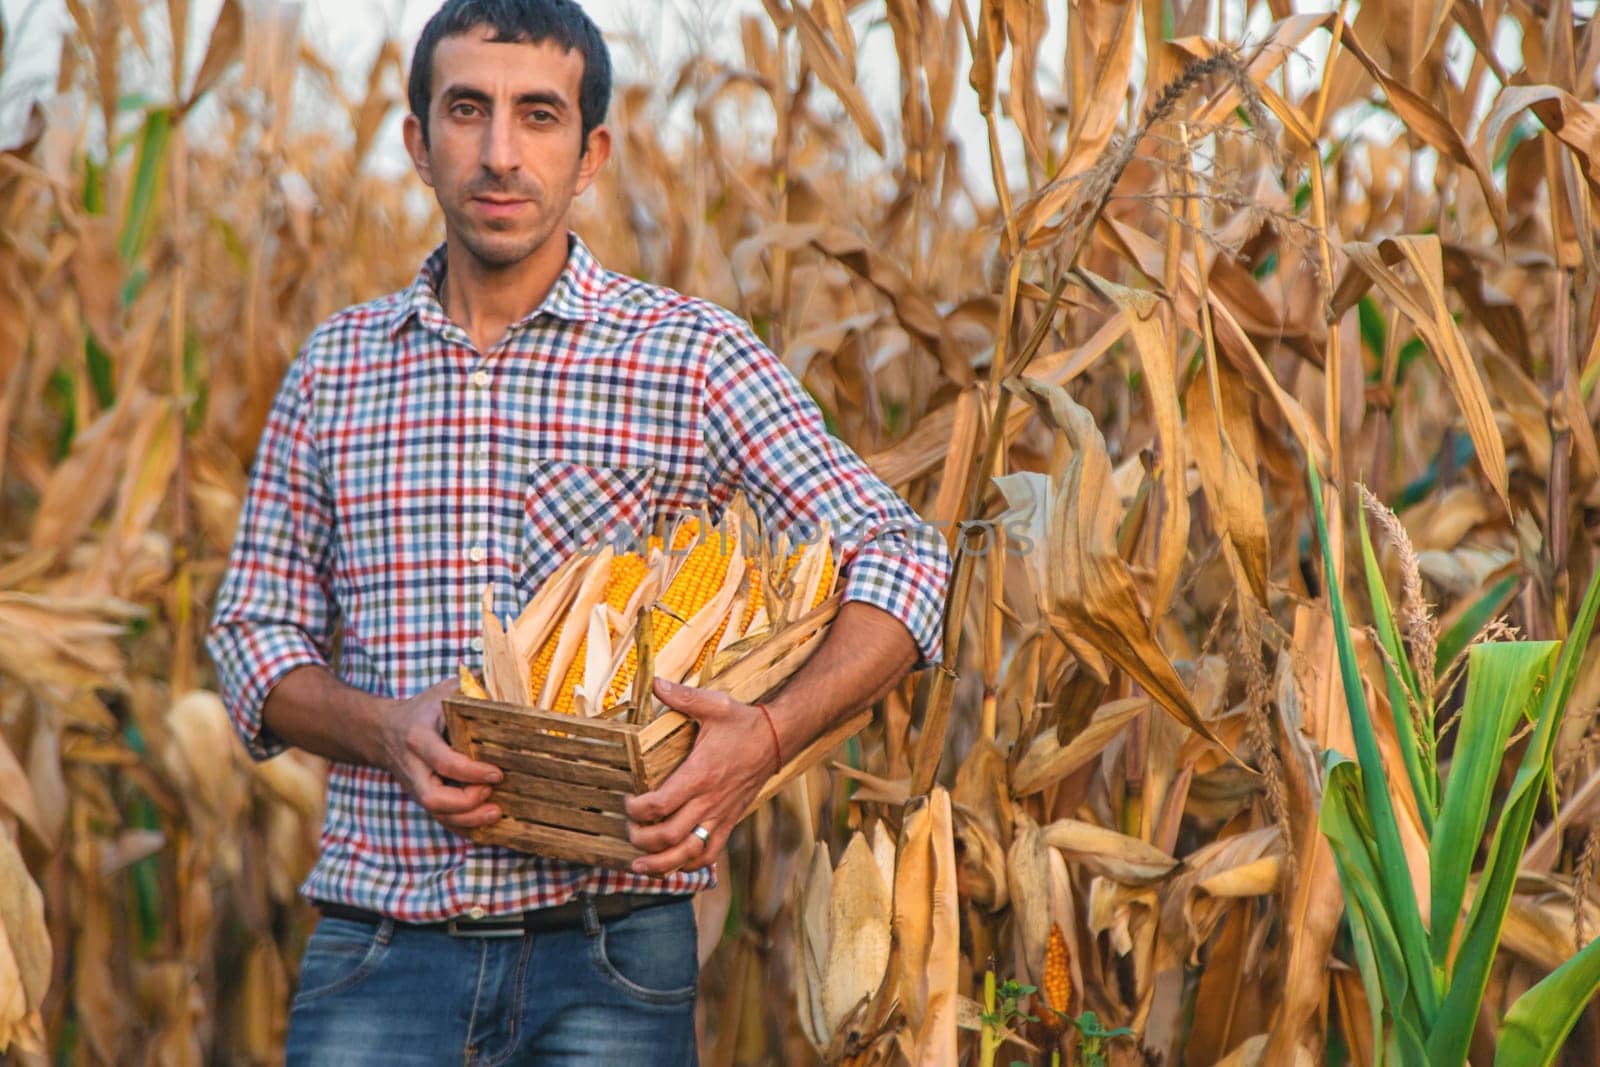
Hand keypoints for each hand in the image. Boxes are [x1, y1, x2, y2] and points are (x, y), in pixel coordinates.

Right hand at [374, 679, 503, 835]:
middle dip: (466, 803)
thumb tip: (510, 688)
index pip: (443, 761)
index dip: (471, 772)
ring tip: (496, 812)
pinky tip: (488, 825)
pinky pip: (442, 820)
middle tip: (493, 794)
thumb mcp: (446, 690)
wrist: (384, 730)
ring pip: (437, 815)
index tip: (497, 773)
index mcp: (418, 737)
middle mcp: (413, 767)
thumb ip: (474, 687)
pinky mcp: (422, 798)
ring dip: (468, 820)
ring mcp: (415, 787)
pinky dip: (464, 827)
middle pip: (433, 798)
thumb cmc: (425, 708)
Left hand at [623, 677, 779, 875]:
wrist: (777, 739)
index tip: (627, 801)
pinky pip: (710, 853)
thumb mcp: (714, 704)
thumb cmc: (742, 722)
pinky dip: (690, 865)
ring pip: (688, 852)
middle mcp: (709, 800)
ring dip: (661, 864)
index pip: (660, 804)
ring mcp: (721, 814)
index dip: (636, 809)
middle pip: (669, 835)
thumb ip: (682, 696)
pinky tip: (674, 865)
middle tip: (629, 831)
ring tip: (640, 867)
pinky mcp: (730, 821)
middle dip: (641, 840)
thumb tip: (657, 682)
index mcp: (700, 773)